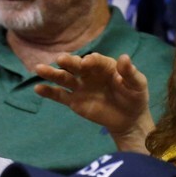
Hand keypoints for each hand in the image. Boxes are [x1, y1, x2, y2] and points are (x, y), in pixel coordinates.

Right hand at [33, 52, 153, 149]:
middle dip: (69, 62)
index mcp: (104, 66)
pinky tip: (37, 88)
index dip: (91, 61)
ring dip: (51, 73)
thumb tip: (124, 57)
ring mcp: (79, 87)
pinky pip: (59, 95)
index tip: (86, 62)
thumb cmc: (134, 97)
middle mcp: (89, 74)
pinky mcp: (73, 101)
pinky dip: (48, 92)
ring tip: (39, 68)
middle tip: (61, 59)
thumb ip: (130, 73)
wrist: (129, 119)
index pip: (96, 61)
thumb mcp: (138, 84)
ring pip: (63, 78)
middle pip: (75, 66)